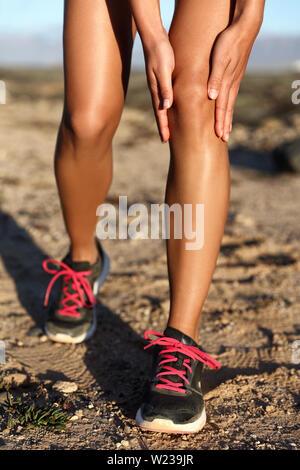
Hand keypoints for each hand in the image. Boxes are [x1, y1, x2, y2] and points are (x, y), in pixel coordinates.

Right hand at [143, 31, 174, 142]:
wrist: (154, 36)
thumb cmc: (161, 52)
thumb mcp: (164, 70)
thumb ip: (165, 88)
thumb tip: (166, 107)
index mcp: (157, 90)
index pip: (160, 113)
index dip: (163, 127)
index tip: (165, 140)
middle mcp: (156, 90)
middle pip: (160, 112)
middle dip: (163, 127)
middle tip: (166, 140)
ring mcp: (158, 84)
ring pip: (162, 106)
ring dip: (165, 117)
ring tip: (169, 128)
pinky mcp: (162, 78)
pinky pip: (165, 96)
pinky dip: (167, 106)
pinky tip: (170, 107)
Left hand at [207, 19, 261, 141]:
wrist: (243, 29)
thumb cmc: (228, 42)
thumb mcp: (219, 59)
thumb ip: (215, 78)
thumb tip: (212, 97)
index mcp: (227, 83)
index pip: (222, 107)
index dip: (220, 122)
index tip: (219, 136)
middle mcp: (231, 84)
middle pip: (227, 109)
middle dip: (225, 125)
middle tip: (224, 139)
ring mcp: (234, 80)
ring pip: (230, 103)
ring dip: (228, 117)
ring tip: (226, 130)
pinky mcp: (235, 75)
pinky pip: (231, 95)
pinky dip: (229, 106)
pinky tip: (228, 109)